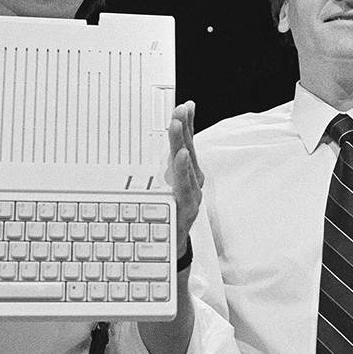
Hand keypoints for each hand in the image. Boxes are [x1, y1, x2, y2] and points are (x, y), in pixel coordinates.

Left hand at [164, 101, 202, 256]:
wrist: (171, 248)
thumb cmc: (168, 216)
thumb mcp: (164, 188)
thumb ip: (163, 169)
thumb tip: (158, 147)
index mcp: (188, 174)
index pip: (187, 143)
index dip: (188, 124)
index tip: (186, 105)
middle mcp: (194, 182)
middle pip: (188, 150)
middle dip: (184, 128)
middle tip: (179, 109)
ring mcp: (193, 194)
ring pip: (187, 164)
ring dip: (181, 142)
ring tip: (177, 124)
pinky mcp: (188, 207)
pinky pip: (185, 185)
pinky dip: (183, 169)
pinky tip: (180, 156)